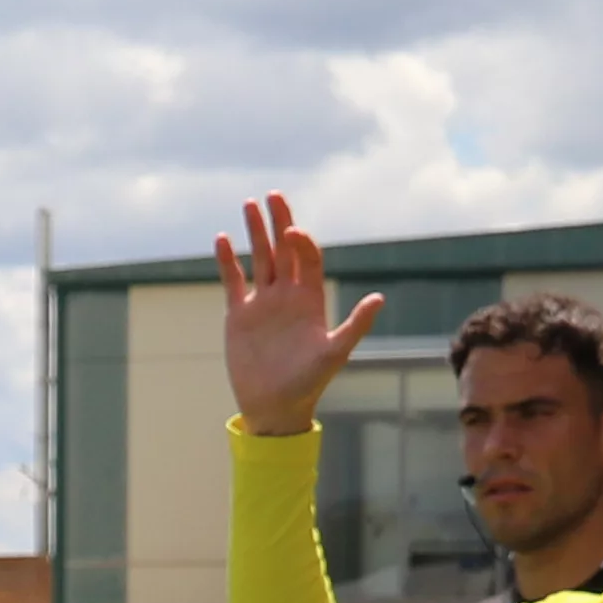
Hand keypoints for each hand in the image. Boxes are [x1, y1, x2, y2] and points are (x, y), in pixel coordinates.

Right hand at [210, 195, 385, 433]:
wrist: (275, 406)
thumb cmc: (310, 382)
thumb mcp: (335, 352)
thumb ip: (356, 325)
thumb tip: (379, 298)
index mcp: (311, 299)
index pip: (307, 258)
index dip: (301, 241)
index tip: (292, 232)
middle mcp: (287, 295)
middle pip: (284, 249)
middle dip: (279, 222)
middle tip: (274, 195)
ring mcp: (263, 302)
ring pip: (259, 259)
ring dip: (254, 233)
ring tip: (249, 204)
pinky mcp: (240, 314)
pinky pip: (233, 281)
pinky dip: (228, 261)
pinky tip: (223, 240)